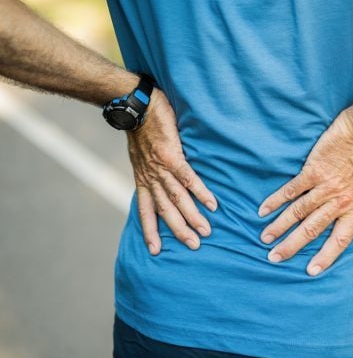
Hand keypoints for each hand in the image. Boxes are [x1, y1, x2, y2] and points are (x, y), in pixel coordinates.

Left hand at [127, 88, 217, 254]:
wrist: (135, 105)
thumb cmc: (142, 127)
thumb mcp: (141, 154)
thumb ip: (151, 169)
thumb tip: (162, 180)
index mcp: (143, 178)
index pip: (145, 211)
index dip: (149, 231)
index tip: (155, 251)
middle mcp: (150, 177)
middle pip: (165, 210)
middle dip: (179, 230)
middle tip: (194, 246)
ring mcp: (161, 167)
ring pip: (177, 198)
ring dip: (192, 216)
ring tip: (206, 231)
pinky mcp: (172, 155)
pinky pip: (188, 178)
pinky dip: (200, 192)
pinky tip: (212, 204)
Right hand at [257, 110, 352, 275]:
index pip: (341, 239)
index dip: (326, 256)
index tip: (311, 271)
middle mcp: (340, 202)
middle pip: (312, 230)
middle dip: (291, 246)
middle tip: (274, 259)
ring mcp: (325, 187)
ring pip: (298, 213)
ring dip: (279, 227)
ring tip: (265, 239)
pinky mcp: (313, 171)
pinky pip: (291, 190)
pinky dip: (276, 201)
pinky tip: (263, 211)